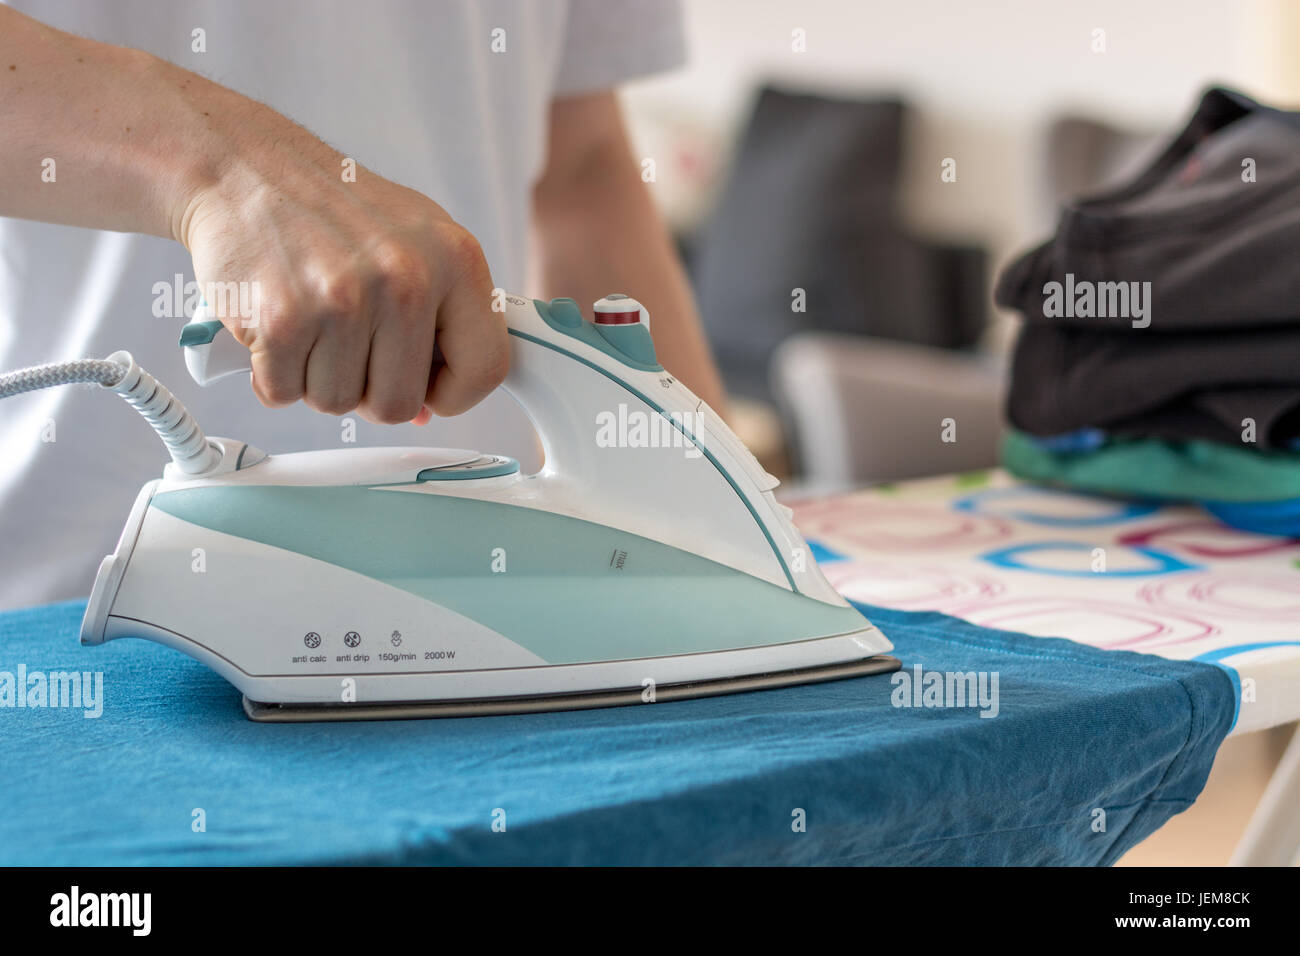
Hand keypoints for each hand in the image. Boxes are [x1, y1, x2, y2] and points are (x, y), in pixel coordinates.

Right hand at [177, 119, 507, 423]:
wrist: (245, 169)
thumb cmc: (333, 209)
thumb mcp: (416, 242)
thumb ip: (441, 317)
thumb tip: (431, 404)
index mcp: (456, 259)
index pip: (486, 368)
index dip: (454, 393)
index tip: (427, 387)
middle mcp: (406, 278)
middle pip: (400, 403)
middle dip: (368, 390)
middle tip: (346, 346)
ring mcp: (344, 299)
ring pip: (338, 403)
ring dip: (316, 378)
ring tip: (309, 322)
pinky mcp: (282, 318)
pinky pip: (283, 392)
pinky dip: (272, 373)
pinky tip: (276, 326)